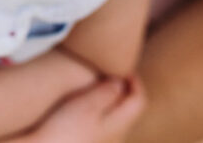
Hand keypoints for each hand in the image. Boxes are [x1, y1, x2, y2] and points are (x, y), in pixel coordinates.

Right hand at [7, 77, 145, 142]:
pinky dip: (97, 110)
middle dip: (122, 90)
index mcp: (119, 125)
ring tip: (92, 86)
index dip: (135, 82)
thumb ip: (106, 93)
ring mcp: (101, 142)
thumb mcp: (86, 106)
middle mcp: (115, 136)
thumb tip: (120, 82)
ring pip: (113, 117)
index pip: (138, 101)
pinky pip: (100, 124)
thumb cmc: (64, 128)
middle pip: (128, 110)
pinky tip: (79, 106)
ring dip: (108, 100)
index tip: (123, 67)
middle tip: (107, 73)